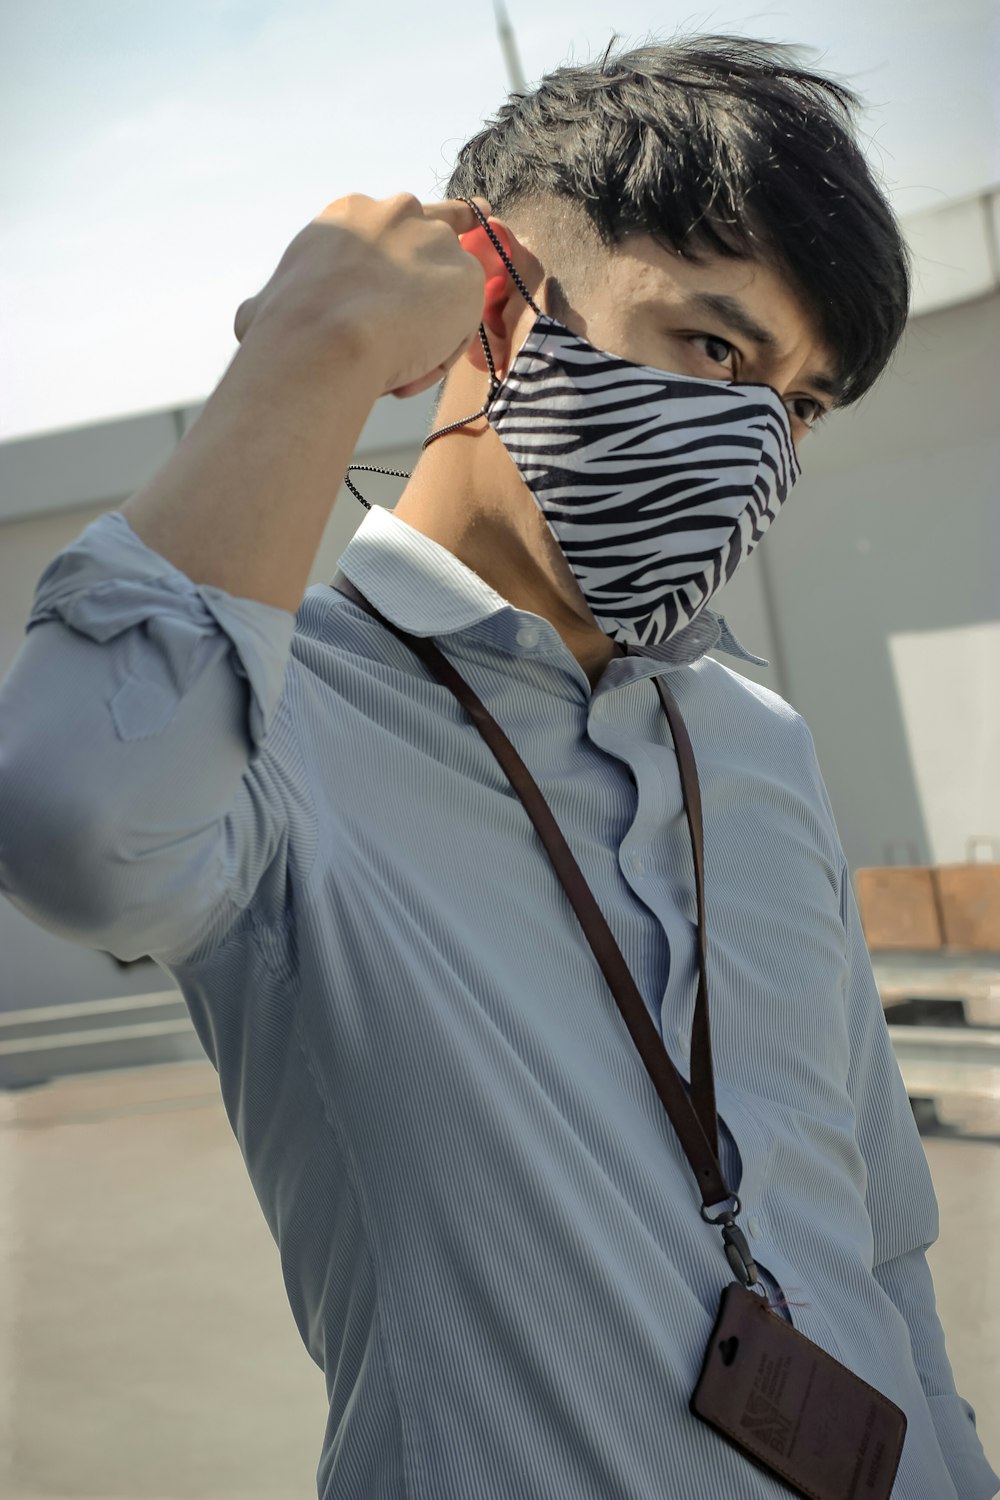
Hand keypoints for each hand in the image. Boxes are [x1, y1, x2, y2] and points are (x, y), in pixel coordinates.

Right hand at [233, 192, 491, 397]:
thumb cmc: (285, 327)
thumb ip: (267, 305)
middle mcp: (397, 212)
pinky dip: (445, 348)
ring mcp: (436, 241)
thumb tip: (249, 321)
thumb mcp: (263, 305)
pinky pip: (464, 320)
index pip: (386, 227)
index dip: (389, 265)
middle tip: (417, 317)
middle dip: (431, 274)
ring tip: (405, 362)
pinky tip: (416, 370)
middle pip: (437, 229)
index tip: (381, 299)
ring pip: (450, 284)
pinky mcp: (466, 275)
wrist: (325, 337)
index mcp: (349, 215)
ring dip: (436, 322)